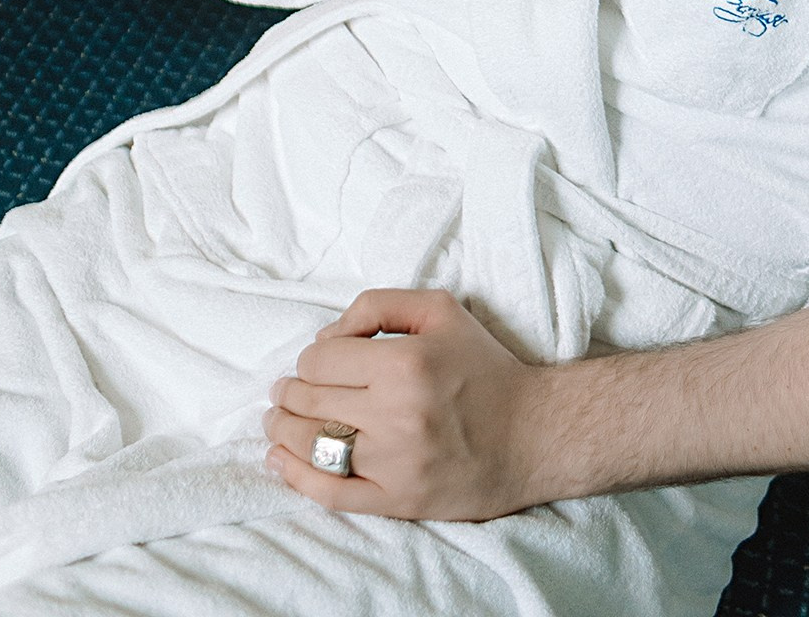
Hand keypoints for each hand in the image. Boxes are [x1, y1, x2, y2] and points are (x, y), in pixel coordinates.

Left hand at [264, 289, 546, 521]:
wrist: (532, 434)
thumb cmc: (484, 366)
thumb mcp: (440, 310)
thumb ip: (378, 306)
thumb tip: (325, 337)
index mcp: (406, 363)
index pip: (321, 359)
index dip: (309, 358)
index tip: (316, 362)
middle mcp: (396, 414)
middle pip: (310, 401)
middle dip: (287, 393)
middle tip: (283, 391)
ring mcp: (395, 464)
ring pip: (312, 447)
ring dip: (282, 431)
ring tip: (276, 421)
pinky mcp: (398, 502)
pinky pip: (331, 494)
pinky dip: (297, 478)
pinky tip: (280, 462)